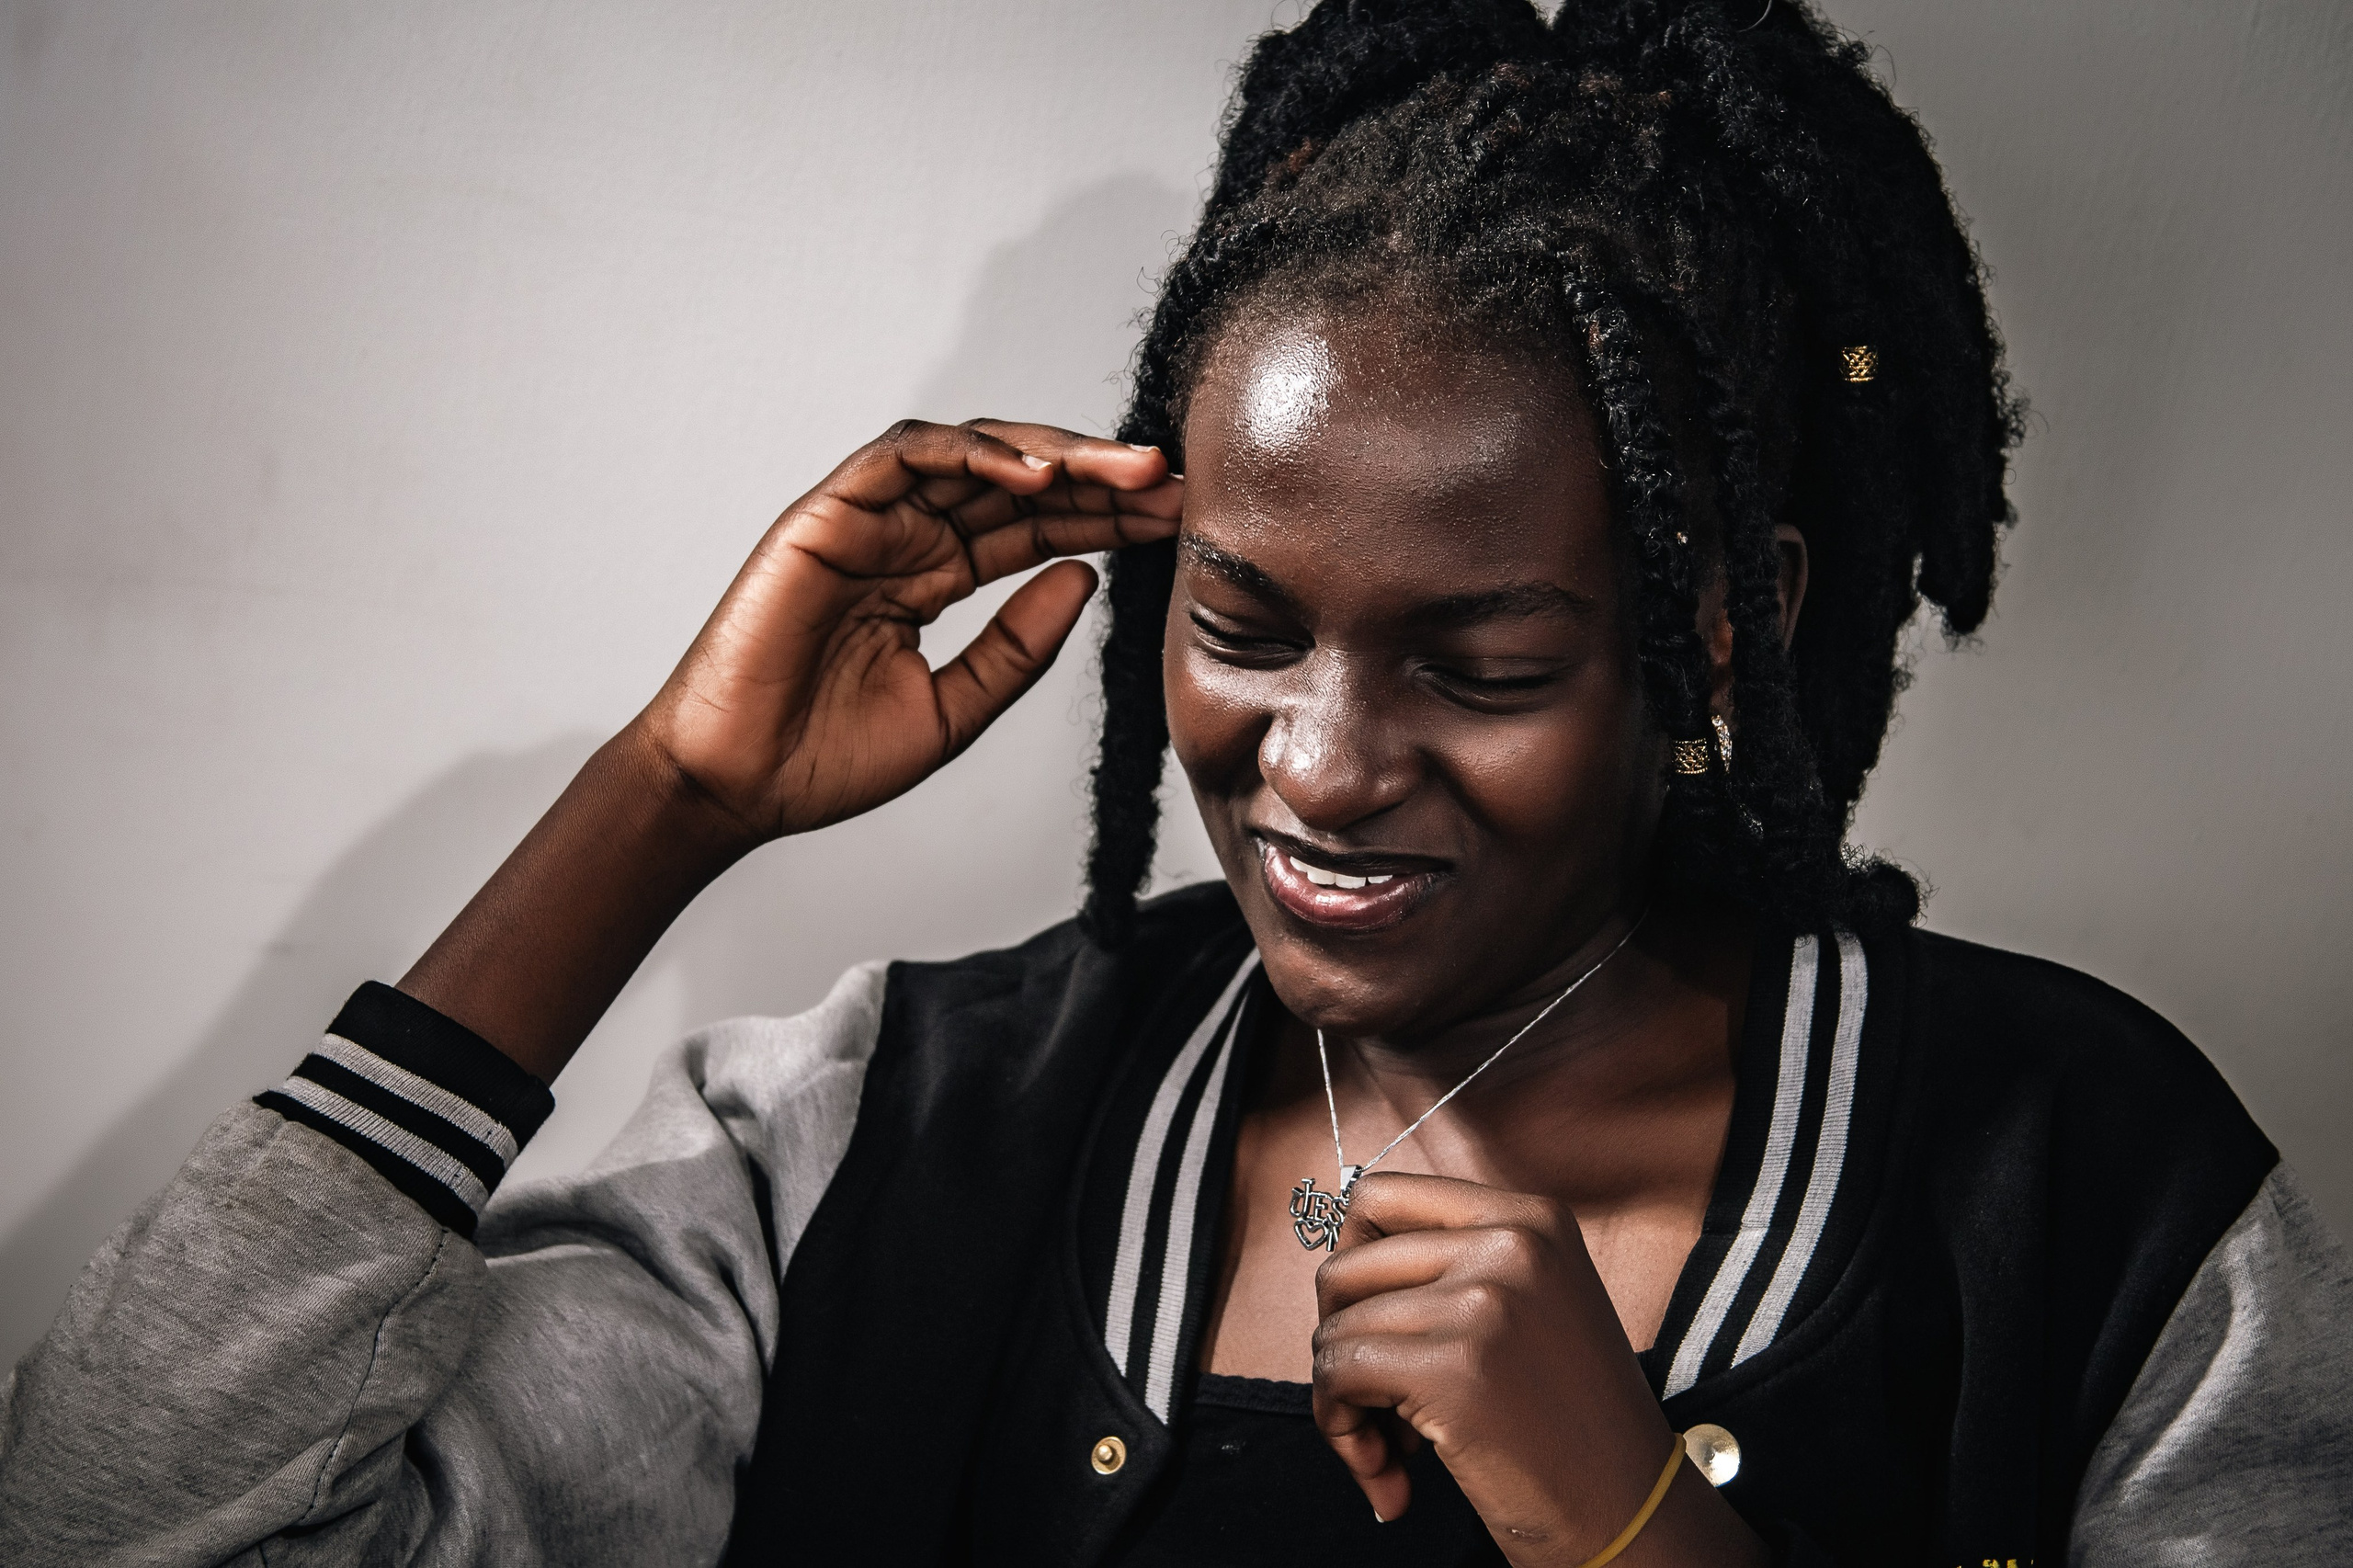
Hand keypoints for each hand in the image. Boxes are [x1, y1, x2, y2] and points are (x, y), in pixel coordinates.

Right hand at [636, 419, 1180, 844]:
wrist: (738, 786)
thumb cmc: (827, 758)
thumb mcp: (954, 710)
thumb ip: (1018, 648)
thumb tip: (1086, 579)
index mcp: (934, 578)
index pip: (1035, 530)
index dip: (1104, 519)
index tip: (1175, 518)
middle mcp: (905, 538)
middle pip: (1015, 484)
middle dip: (1097, 477)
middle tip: (1170, 478)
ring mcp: (867, 521)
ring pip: (971, 456)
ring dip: (1052, 453)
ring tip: (1124, 469)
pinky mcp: (827, 513)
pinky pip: (904, 457)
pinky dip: (970, 454)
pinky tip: (1034, 474)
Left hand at [1312, 1173, 1757, 1566]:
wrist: (1631, 1509)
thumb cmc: (1570, 1420)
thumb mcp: (1532, 1303)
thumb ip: (1453, 1267)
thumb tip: (1339, 1264)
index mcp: (1531, 1216)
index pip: (1381, 1195)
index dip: (1350, 1261)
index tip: (1365, 1319)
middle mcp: (1511, 1242)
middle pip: (1345, 1267)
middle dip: (1337, 1339)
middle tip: (1375, 1400)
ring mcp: (1485, 1301)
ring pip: (1334, 1328)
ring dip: (1342, 1399)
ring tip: (1390, 1445)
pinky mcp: (1454, 1367)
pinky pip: (1338, 1375)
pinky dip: (1340, 1428)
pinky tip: (1387, 1469)